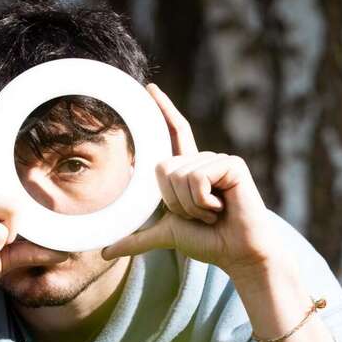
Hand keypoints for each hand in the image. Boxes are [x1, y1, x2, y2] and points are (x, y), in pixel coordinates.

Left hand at [101, 84, 286, 279]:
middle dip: (173, 201)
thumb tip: (105, 253)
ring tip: (212, 213)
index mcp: (189, 170)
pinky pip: (197, 178)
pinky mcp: (231, 164)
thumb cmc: (208, 242)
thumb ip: (136, 239)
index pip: (173, 133)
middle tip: (198, 214)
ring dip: (190, 206)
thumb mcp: (166, 235)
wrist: (236, 252)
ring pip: (178, 175)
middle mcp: (202, 160)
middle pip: (162, 167)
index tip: (148, 88)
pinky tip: (221, 208)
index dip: (162, 110)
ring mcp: (218, 159)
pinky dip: (202, 202)